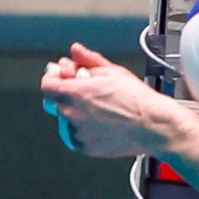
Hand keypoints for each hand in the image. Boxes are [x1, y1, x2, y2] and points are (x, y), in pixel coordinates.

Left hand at [39, 44, 189, 158]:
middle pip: (55, 101)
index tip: (63, 77)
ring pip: (67, 119)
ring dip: (76, 112)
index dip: (54, 78)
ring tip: (100, 110)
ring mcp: (78, 132)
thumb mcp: (112, 71)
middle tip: (86, 92)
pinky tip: (103, 124)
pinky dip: (85, 129)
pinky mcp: (86, 147)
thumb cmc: (136, 99)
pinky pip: (77, 136)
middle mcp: (72, 113)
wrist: (152, 125)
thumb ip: (88, 59)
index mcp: (75, 91)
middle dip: (67, 94)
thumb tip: (75, 51)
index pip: (46, 83)